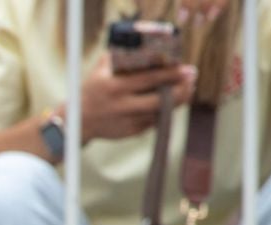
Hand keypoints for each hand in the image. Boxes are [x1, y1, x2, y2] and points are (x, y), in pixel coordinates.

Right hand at [78, 52, 194, 141]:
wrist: (77, 121)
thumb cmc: (92, 91)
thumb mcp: (100, 70)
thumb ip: (120, 57)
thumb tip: (144, 45)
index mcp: (115, 87)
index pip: (149, 79)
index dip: (170, 73)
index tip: (185, 67)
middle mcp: (122, 105)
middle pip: (160, 99)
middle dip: (181, 89)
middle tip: (193, 78)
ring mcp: (127, 121)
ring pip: (160, 112)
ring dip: (178, 101)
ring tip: (188, 90)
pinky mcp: (130, 132)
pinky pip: (153, 121)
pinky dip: (163, 112)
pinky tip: (170, 103)